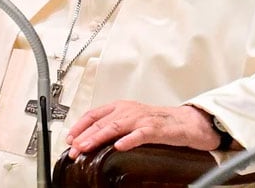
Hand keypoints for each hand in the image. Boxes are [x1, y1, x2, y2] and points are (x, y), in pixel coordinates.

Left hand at [64, 101, 219, 158]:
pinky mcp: (155, 129)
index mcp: (120, 107)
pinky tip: (119, 147)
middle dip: (84, 136)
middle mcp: (128, 110)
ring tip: (86, 147)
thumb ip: (113, 126)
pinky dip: (129, 140)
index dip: (79, 126)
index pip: (94, 114)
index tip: (69, 138)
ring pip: (115, 127)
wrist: (185, 122)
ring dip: (98, 137)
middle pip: (101, 122)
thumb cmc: (157, 122)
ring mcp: (141, 119)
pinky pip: (140, 134)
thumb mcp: (130, 120)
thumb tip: (90, 139)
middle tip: (73, 148)